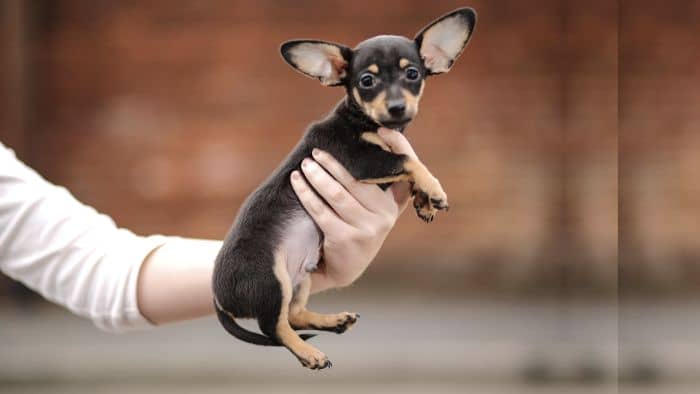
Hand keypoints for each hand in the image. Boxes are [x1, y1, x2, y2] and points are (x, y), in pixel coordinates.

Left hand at [290, 128, 417, 292]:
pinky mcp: (346, 238)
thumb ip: (375, 187)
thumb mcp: (374, 212)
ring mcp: (367, 229)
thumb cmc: (356, 231)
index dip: (399, 147)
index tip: (381, 131)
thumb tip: (362, 144)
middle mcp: (385, 217)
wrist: (344, 269)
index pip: (404, 173)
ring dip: (317, 175)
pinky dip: (306, 193)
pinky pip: (321, 209)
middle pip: (358, 181)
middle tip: (316, 153)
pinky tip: (297, 182)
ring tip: (305, 165)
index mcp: (395, 207)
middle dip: (333, 164)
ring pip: (337, 193)